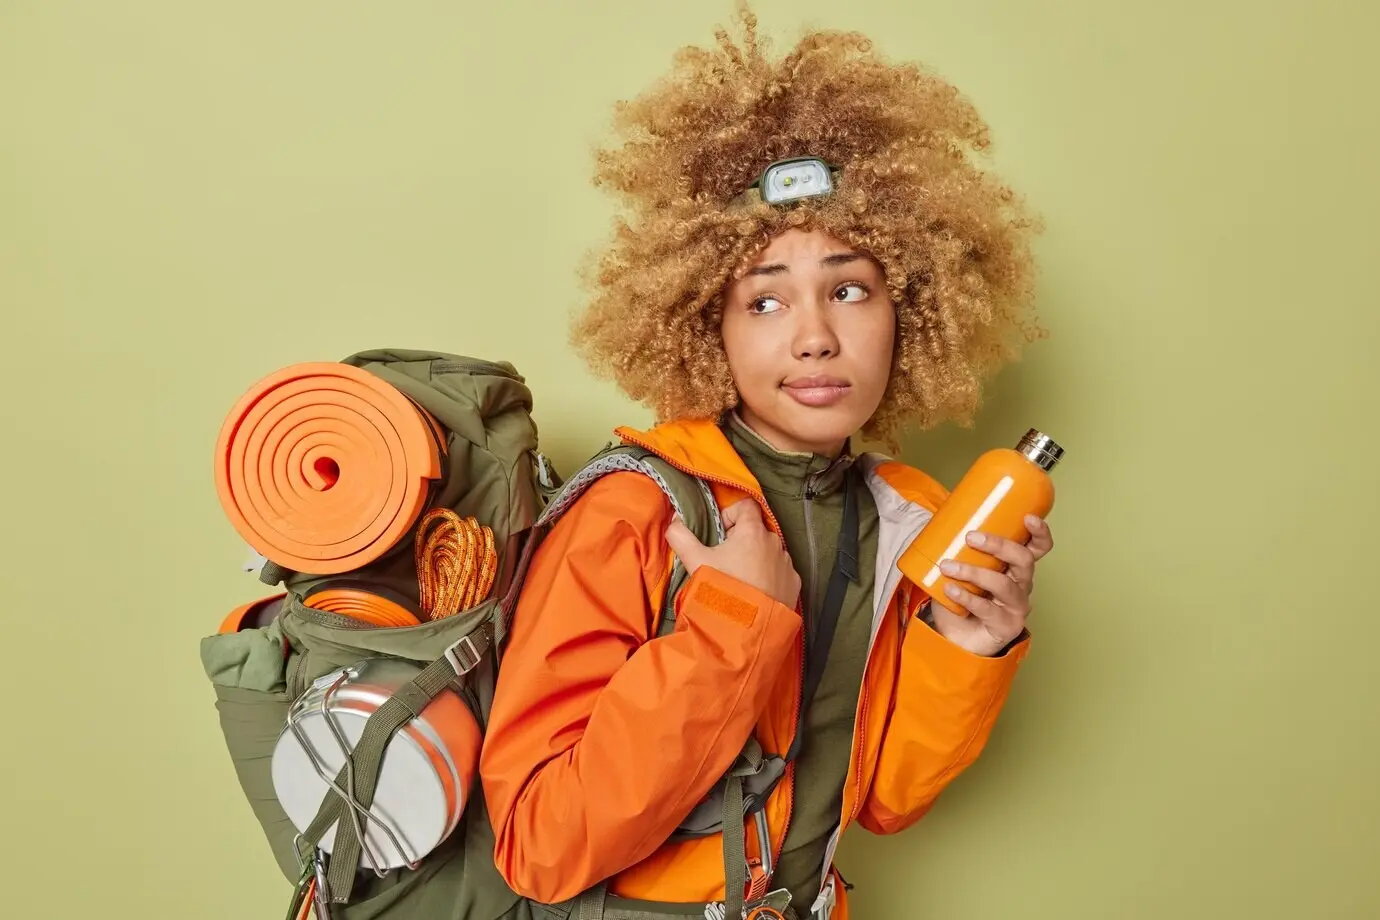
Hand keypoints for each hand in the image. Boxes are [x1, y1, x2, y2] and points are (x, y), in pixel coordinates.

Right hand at [665, 500, 800, 608]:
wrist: (747, 628)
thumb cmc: (723, 589)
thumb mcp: (695, 561)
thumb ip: (680, 536)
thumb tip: (674, 521)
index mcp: (753, 531)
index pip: (745, 506)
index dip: (730, 514)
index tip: (719, 533)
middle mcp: (775, 542)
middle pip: (756, 530)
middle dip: (740, 540)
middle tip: (724, 560)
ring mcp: (787, 563)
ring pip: (769, 551)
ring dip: (755, 558)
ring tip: (739, 579)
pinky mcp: (794, 583)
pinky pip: (780, 571)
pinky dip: (768, 576)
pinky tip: (754, 591)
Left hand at [928, 515, 1054, 656]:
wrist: (957, 639)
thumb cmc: (963, 600)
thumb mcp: (961, 571)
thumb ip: (956, 553)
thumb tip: (934, 528)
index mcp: (1015, 567)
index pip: (1037, 548)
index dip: (1039, 532)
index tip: (1028, 518)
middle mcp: (1022, 585)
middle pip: (1023, 560)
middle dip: (999, 545)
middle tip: (971, 538)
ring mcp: (1017, 607)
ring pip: (1004, 584)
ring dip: (974, 573)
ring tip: (948, 567)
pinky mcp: (1006, 626)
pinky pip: (988, 609)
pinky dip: (966, 597)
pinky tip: (950, 591)